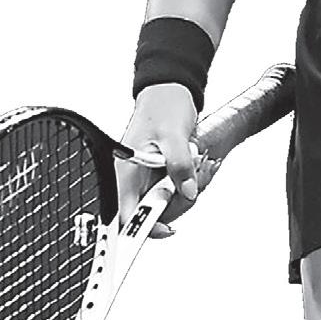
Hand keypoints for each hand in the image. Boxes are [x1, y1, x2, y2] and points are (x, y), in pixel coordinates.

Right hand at [117, 83, 206, 238]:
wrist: (169, 91)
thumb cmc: (163, 106)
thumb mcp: (174, 135)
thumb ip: (179, 165)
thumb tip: (187, 192)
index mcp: (125, 172)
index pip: (126, 215)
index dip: (144, 227)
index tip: (167, 228)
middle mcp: (131, 179)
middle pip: (150, 215)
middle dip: (177, 203)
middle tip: (192, 181)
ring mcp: (144, 179)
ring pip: (164, 206)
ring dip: (185, 192)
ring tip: (195, 167)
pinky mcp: (156, 177)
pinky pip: (171, 194)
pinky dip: (186, 185)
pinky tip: (193, 168)